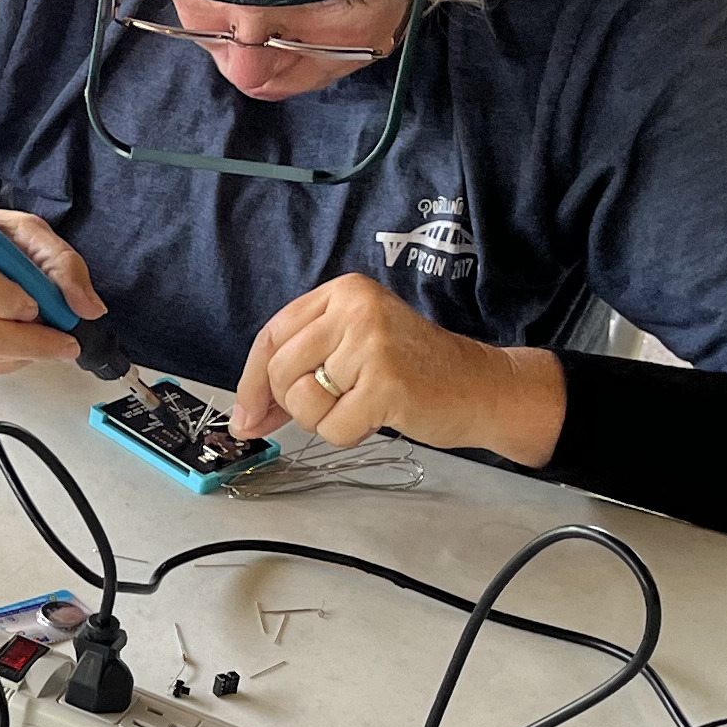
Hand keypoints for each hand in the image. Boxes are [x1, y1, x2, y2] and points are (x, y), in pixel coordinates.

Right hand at [0, 199, 106, 374]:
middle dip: (36, 344)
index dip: (13, 301)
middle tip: (64, 342)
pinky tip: (10, 336)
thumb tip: (87, 307)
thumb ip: (60, 262)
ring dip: (24, 351)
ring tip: (34, 328)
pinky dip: (6, 358)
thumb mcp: (20, 230)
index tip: (41, 306)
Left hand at [234, 272, 563, 462]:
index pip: (272, 335)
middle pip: (280, 369)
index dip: (253, 382)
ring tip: (360, 405)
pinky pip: (332, 427)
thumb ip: (302, 365)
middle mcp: (356, 309)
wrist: (481, 386)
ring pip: (303, 400)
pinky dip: (348, 433)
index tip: (247, 414)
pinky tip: (378, 416)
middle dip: (291, 405)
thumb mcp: (355, 345)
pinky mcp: (386, 383)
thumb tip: (244, 415)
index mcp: (345, 292)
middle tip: (328, 408)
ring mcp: (372, 344)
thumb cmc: (415, 370)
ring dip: (324, 419)